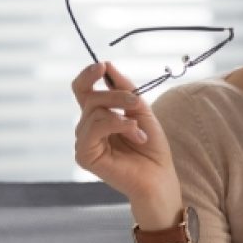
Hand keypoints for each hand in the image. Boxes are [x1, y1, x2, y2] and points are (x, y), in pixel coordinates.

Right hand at [71, 62, 182, 228]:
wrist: (159, 177)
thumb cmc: (152, 148)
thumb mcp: (141, 111)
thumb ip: (125, 89)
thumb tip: (108, 65)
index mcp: (98, 116)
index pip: (83, 90)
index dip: (89, 75)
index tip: (103, 66)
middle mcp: (87, 127)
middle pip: (89, 97)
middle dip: (115, 95)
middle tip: (136, 102)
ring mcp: (84, 141)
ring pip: (94, 110)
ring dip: (121, 113)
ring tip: (140, 128)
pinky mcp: (84, 155)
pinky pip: (94, 128)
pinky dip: (118, 125)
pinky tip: (136, 135)